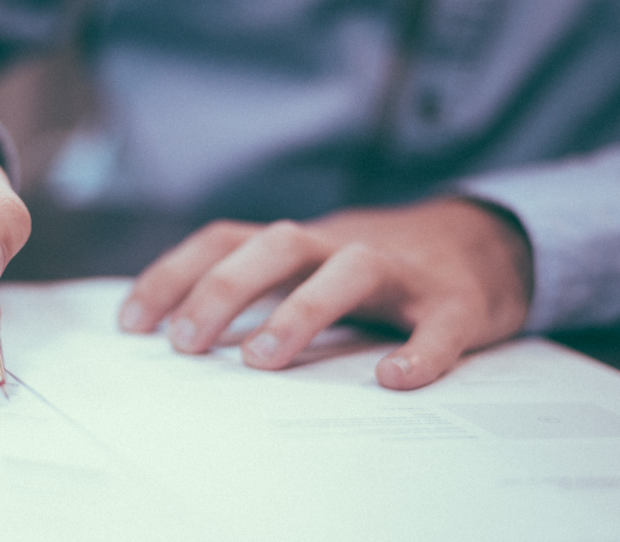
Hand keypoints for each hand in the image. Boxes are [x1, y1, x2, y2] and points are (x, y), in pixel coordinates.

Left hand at [117, 199, 532, 389]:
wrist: (487, 243)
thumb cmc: (377, 270)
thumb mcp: (310, 268)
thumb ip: (258, 290)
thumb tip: (179, 337)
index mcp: (301, 243)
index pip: (225, 240)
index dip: (175, 274)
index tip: (132, 323)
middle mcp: (343, 245)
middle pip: (278, 245)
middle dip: (224, 289)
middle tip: (186, 345)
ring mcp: (402, 272)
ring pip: (350, 270)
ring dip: (301, 310)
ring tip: (262, 360)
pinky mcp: (456, 302)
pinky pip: (439, 325)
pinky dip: (419, 351)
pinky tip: (394, 379)